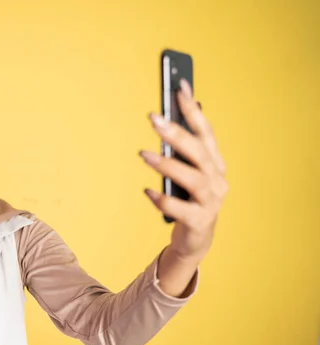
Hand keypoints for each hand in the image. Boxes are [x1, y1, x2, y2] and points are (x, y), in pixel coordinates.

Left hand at [140, 79, 227, 264]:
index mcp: (215, 164)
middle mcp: (217, 180)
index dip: (192, 110)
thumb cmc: (188, 200)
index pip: (206, 132)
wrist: (195, 239)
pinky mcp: (200, 222)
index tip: (179, 87)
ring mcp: (211, 202)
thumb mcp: (187, 172)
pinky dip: (163, 200)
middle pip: (199, 152)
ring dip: (167, 165)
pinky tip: (147, 191)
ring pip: (192, 179)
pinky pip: (180, 209)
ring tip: (143, 154)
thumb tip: (167, 119)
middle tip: (153, 119)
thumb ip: (182, 150)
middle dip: (177, 133)